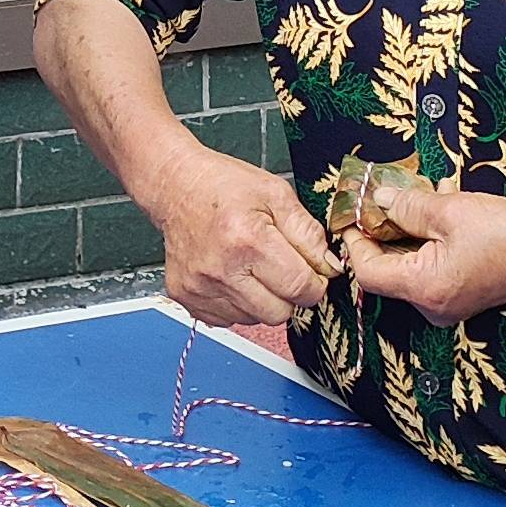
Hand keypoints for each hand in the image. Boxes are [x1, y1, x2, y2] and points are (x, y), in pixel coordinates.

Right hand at [149, 146, 334, 332]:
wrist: (175, 186)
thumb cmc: (224, 187)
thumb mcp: (276, 194)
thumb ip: (309, 233)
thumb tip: (330, 268)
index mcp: (248, 240)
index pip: (300, 288)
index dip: (315, 283)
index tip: (312, 272)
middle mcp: (221, 270)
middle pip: (280, 313)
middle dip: (289, 295)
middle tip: (280, 268)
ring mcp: (200, 288)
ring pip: (255, 319)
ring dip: (262, 299)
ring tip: (251, 267)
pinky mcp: (187, 298)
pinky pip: (228, 320)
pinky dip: (237, 304)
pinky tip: (232, 276)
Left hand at [342, 182, 505, 322]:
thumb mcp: (450, 210)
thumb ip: (406, 206)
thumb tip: (377, 199)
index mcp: (424, 288)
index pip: (367, 271)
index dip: (354, 241)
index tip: (350, 213)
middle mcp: (431, 305)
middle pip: (384, 271)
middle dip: (379, 233)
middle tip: (377, 200)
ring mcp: (446, 303)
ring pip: (406, 267)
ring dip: (403, 233)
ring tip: (411, 199)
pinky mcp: (458, 295)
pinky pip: (426, 269)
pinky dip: (423, 242)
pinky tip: (433, 213)